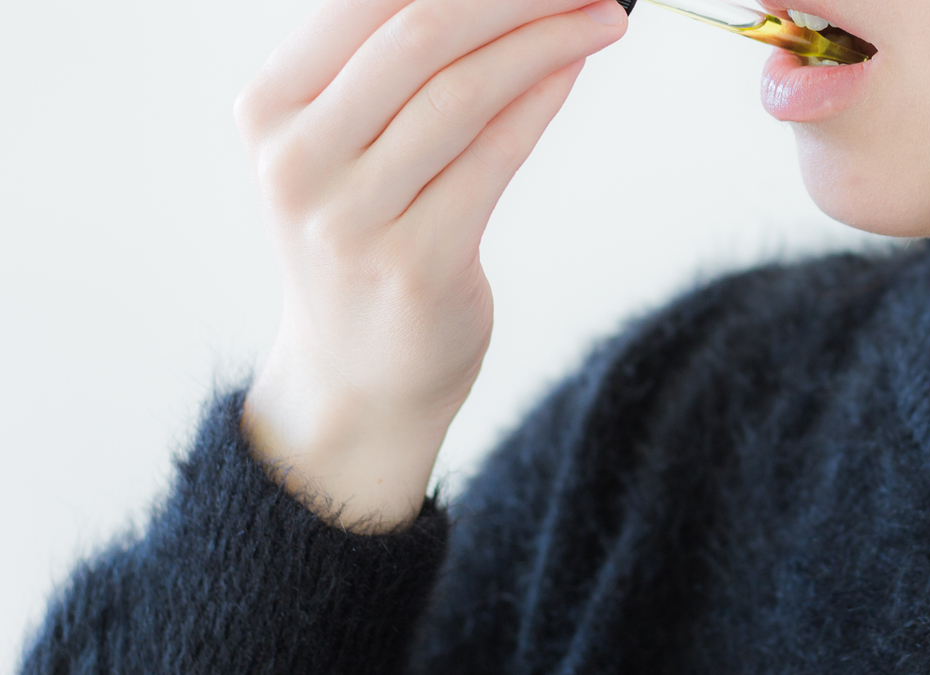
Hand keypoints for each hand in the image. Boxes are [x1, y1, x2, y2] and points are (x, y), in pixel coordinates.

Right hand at [235, 0, 627, 530]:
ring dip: (548, 41)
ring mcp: (350, 218)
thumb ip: (392, 75)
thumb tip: (495, 1)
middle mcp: (298, 160)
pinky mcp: (414, 264)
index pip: (369, 1)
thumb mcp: (345, 151)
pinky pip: (494, 157)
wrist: (357, 376)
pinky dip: (542, 101)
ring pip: (465, 92)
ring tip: (600, 17)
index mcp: (271, 111)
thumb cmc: (362, 245)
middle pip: (422, 35)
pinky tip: (574, 68)